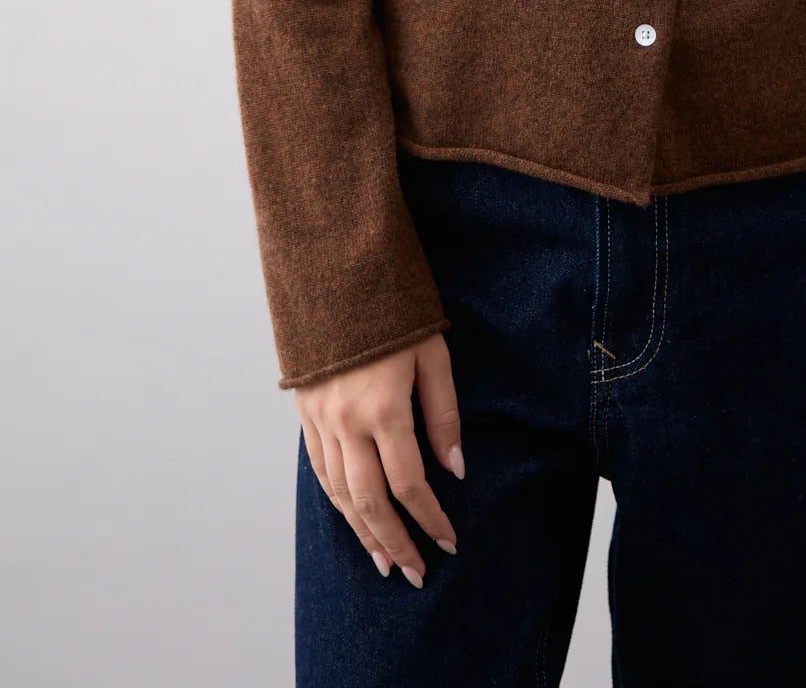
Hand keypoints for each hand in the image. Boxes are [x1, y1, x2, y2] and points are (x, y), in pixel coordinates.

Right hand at [296, 333, 463, 584]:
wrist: (335, 275)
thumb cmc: (394, 311)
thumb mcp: (433, 354)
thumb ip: (444, 414)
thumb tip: (455, 468)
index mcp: (384, 409)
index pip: (409, 483)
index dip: (430, 518)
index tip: (448, 541)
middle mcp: (347, 423)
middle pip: (371, 502)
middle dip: (396, 542)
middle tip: (417, 573)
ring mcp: (321, 422)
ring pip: (341, 494)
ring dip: (363, 532)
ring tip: (385, 562)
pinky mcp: (306, 415)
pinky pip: (321, 471)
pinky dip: (338, 501)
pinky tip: (353, 518)